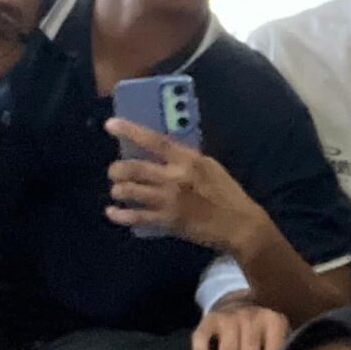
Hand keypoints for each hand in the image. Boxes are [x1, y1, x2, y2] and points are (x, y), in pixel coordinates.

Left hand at [105, 120, 261, 253]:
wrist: (239, 225)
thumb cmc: (226, 193)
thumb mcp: (209, 166)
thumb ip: (184, 158)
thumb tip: (160, 150)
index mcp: (188, 160)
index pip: (154, 140)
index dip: (130, 130)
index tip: (110, 124)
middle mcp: (175, 178)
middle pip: (133, 167)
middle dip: (117, 169)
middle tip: (115, 171)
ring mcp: (169, 201)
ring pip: (129, 191)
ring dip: (118, 190)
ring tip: (118, 191)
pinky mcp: (167, 222)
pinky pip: (135, 217)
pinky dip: (119, 215)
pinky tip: (112, 212)